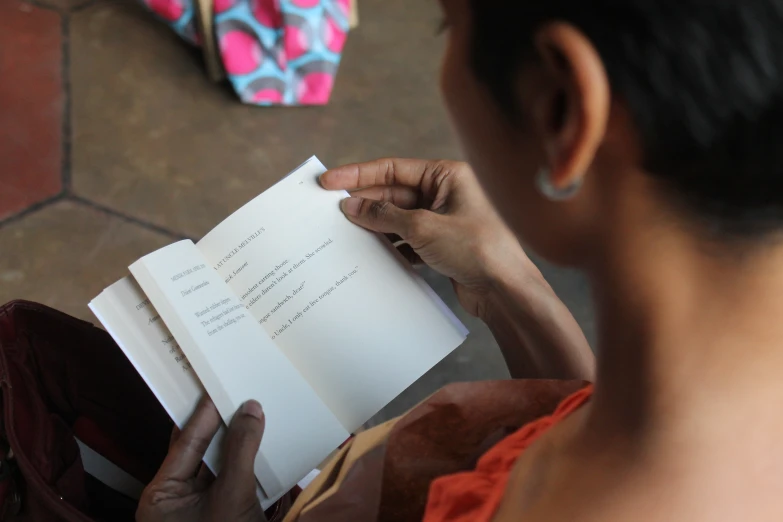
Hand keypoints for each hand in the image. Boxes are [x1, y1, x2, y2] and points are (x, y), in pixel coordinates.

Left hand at [136, 398, 266, 521]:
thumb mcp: (233, 493)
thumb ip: (240, 449)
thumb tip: (250, 409)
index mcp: (161, 496)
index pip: (185, 444)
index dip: (204, 415)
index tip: (218, 389)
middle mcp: (172, 498)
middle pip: (197, 451)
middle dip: (217, 426)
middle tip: (231, 396)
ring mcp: (193, 506)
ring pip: (213, 463)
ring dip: (231, 442)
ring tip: (245, 414)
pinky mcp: (215, 510)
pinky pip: (225, 477)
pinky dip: (239, 461)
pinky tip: (252, 441)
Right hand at [319, 158, 541, 317]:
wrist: (505, 290)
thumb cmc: (477, 249)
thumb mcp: (424, 228)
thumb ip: (385, 215)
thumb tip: (353, 206)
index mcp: (448, 176)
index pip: (394, 169)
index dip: (359, 174)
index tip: (330, 179)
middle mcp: (447, 193)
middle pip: (395, 192)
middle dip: (365, 201)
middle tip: (331, 208)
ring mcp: (445, 219)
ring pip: (400, 217)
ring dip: (375, 224)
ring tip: (345, 230)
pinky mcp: (443, 244)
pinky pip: (408, 238)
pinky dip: (390, 243)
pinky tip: (371, 250)